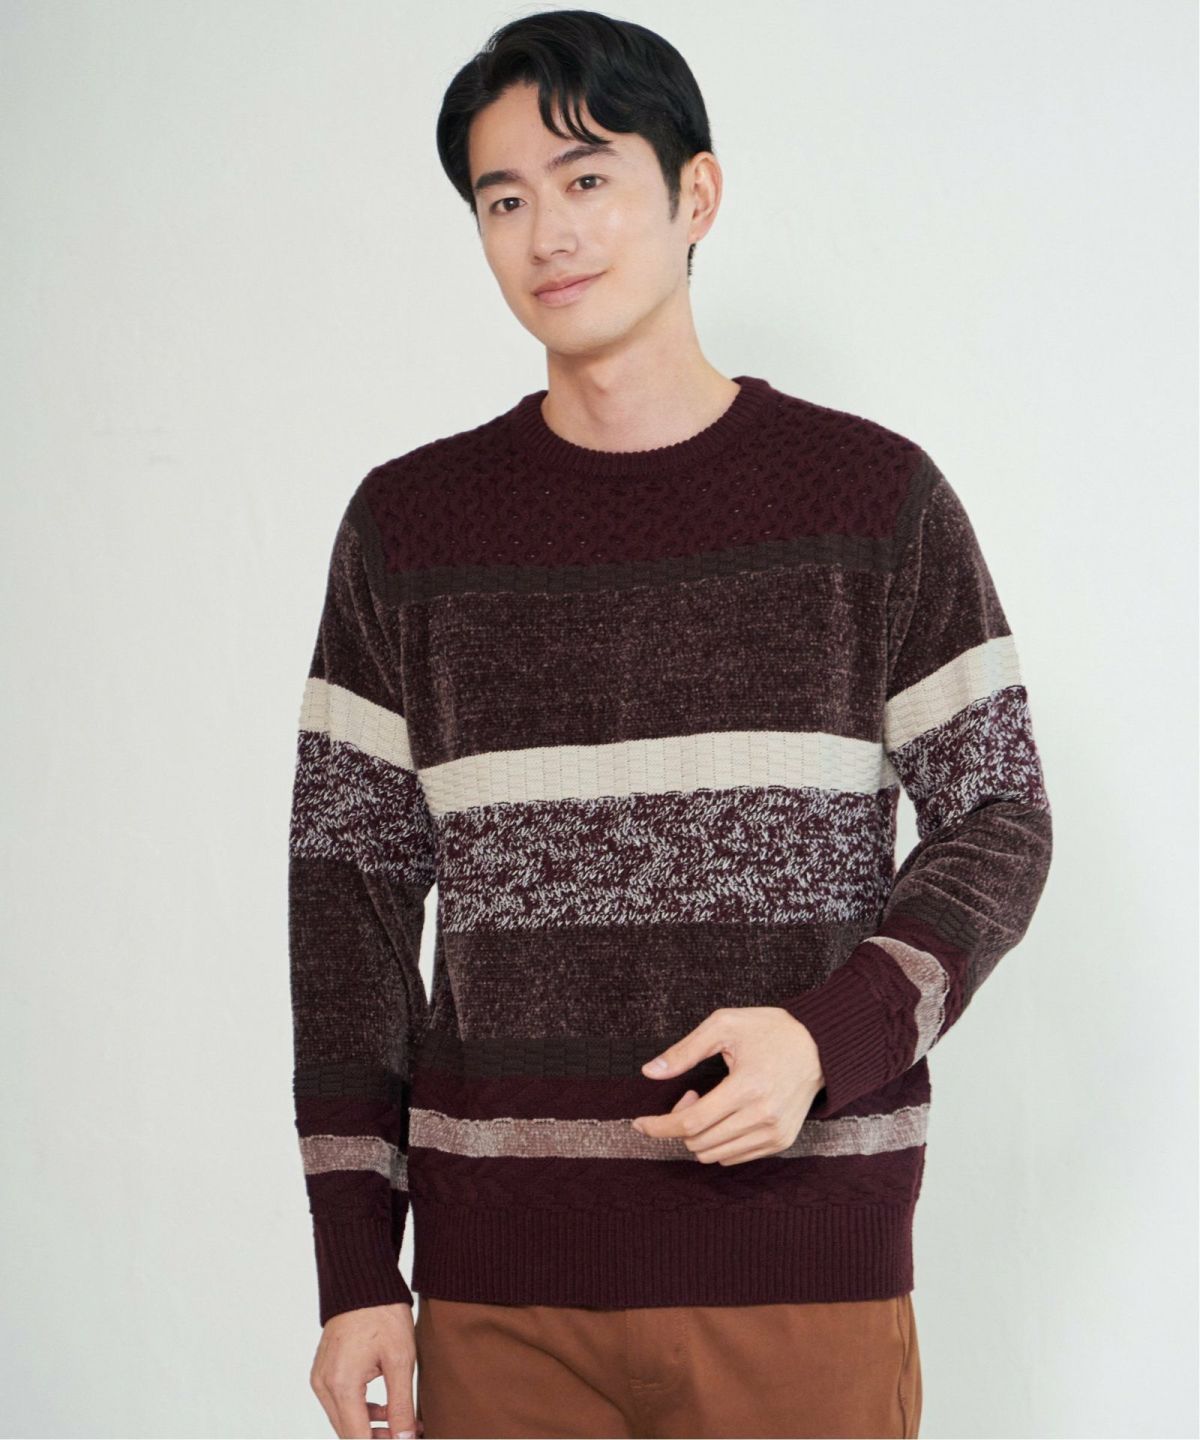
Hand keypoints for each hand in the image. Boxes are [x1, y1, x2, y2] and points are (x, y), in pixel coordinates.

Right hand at [309, 1302, 423, 1438]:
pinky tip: (384, 1408)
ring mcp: (320, 1378)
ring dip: (370, 1427)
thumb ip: (402, 1405)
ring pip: (343, 1420)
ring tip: (403, 1422)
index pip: (357, 1438)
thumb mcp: (401, 1359)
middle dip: (378, 1438)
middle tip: (410, 1432)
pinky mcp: (322, 1371)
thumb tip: (405, 1439)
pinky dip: (359, 1411)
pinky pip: (338, 1404)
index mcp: (342, 1385)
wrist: (363, 1280)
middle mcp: (324, 1385)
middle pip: (348, 1433)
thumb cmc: (383, 1313)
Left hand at [631, 1007, 825, 1164]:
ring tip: (710, 1103)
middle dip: (679, 1123)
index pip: (690, 1122)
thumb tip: (649, 1072)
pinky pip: (734, 1157)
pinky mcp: (781, 1142)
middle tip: (690, 1093)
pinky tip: (725, 1116)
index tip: (639, 1123)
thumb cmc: (768, 1030)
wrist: (818, 1045)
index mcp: (747, 1086)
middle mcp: (762, 1116)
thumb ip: (684, 1051)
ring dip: (699, 1135)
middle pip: (699, 1142)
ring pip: (714, 1155)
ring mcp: (774, 1133)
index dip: (659, 1126)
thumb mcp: (723, 1025)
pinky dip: (718, 1143)